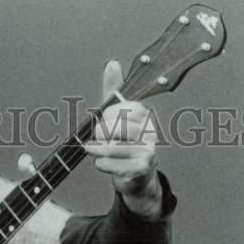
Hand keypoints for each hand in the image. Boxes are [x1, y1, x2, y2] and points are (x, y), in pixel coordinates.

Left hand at [84, 60, 162, 219]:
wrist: (137, 180)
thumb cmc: (125, 146)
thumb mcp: (118, 117)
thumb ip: (113, 92)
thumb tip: (112, 64)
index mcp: (145, 115)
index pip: (121, 108)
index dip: (107, 115)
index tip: (103, 120)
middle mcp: (150, 131)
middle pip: (115, 126)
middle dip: (100, 132)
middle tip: (96, 137)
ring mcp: (148, 151)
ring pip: (111, 146)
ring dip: (97, 149)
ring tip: (94, 150)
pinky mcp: (141, 169)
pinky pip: (111, 163)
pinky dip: (101, 164)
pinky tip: (102, 162)